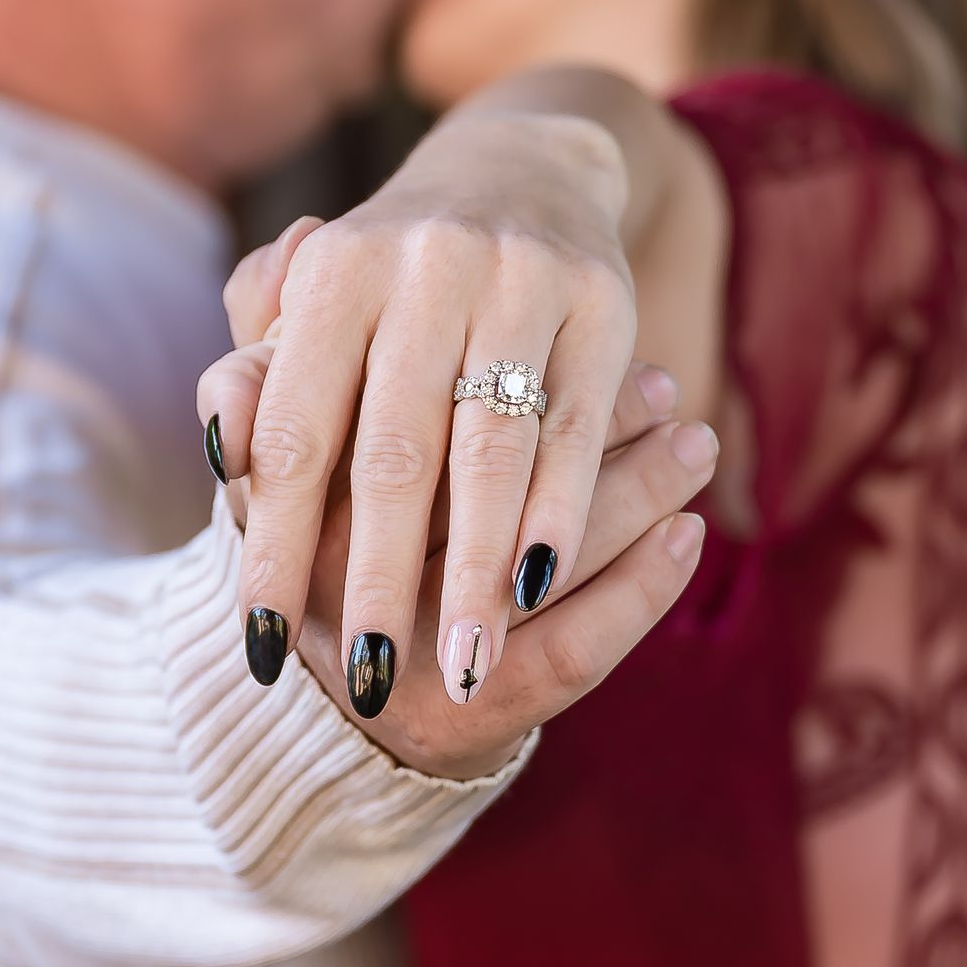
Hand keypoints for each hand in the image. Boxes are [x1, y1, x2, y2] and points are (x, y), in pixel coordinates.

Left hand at [199, 108, 675, 708]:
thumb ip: (256, 382)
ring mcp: (518, 280)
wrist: (529, 166)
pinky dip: (558, 515)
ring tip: (467, 668)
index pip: (294, 433)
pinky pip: (576, 429)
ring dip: (479, 572)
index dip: (276, 544)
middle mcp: (424, 267)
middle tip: (370, 685)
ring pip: (493, 451)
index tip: (260, 647)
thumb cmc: (392, 281)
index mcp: (334, 273)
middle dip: (381, 580)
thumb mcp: (313, 312)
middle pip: (396, 452)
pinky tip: (539, 590)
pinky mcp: (602, 303)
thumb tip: (221, 454)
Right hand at [213, 356, 714, 777]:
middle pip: (480, 484)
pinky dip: (641, 591)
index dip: (499, 384)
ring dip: (632, 496)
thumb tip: (293, 247)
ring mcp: (418, 670)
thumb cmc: (331, 517)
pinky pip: (574, 652)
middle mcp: (351, 596)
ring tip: (699, 441)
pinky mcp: (473, 719)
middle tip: (672, 387)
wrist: (344, 695)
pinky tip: (690, 537)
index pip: (399, 435)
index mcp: (300, 525)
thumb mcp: (283, 447)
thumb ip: (267, 345)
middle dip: (587, 437)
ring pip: (546, 569)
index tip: (590, 329)